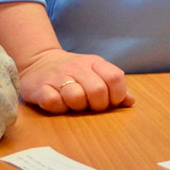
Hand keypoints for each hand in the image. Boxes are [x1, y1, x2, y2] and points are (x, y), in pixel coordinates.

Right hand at [16, 48, 134, 112]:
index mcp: (94, 62)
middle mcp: (77, 67)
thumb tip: (130, 102)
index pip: (115, 77)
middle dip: (98, 104)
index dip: (117, 95)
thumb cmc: (73, 72)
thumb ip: (113, 86)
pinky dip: (58, 108)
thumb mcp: (95, 72)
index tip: (110, 102)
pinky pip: (53, 102)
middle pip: (98, 90)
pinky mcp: (40, 87)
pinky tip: (58, 104)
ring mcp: (58, 76)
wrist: (39, 61)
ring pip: (76, 97)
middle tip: (91, 106)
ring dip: (77, 107)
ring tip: (73, 104)